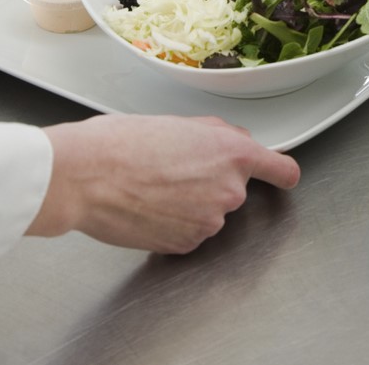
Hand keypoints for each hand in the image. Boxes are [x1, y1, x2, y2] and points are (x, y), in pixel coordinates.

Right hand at [30, 115, 300, 253]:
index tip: (282, 177)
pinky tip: (148, 207)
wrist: (86, 176)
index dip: (281, 174)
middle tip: (173, 168)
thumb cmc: (123, 143)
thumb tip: (235, 144)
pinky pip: (189, 232)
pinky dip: (173, 223)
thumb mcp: (181, 123)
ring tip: (153, 186)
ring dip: (190, 204)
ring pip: (209, 213)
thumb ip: (219, 136)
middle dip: (212, 182)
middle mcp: (229, 191)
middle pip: (234, 190)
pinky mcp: (186, 245)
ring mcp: (209, 222)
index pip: (282, 170)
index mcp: (233, 155)